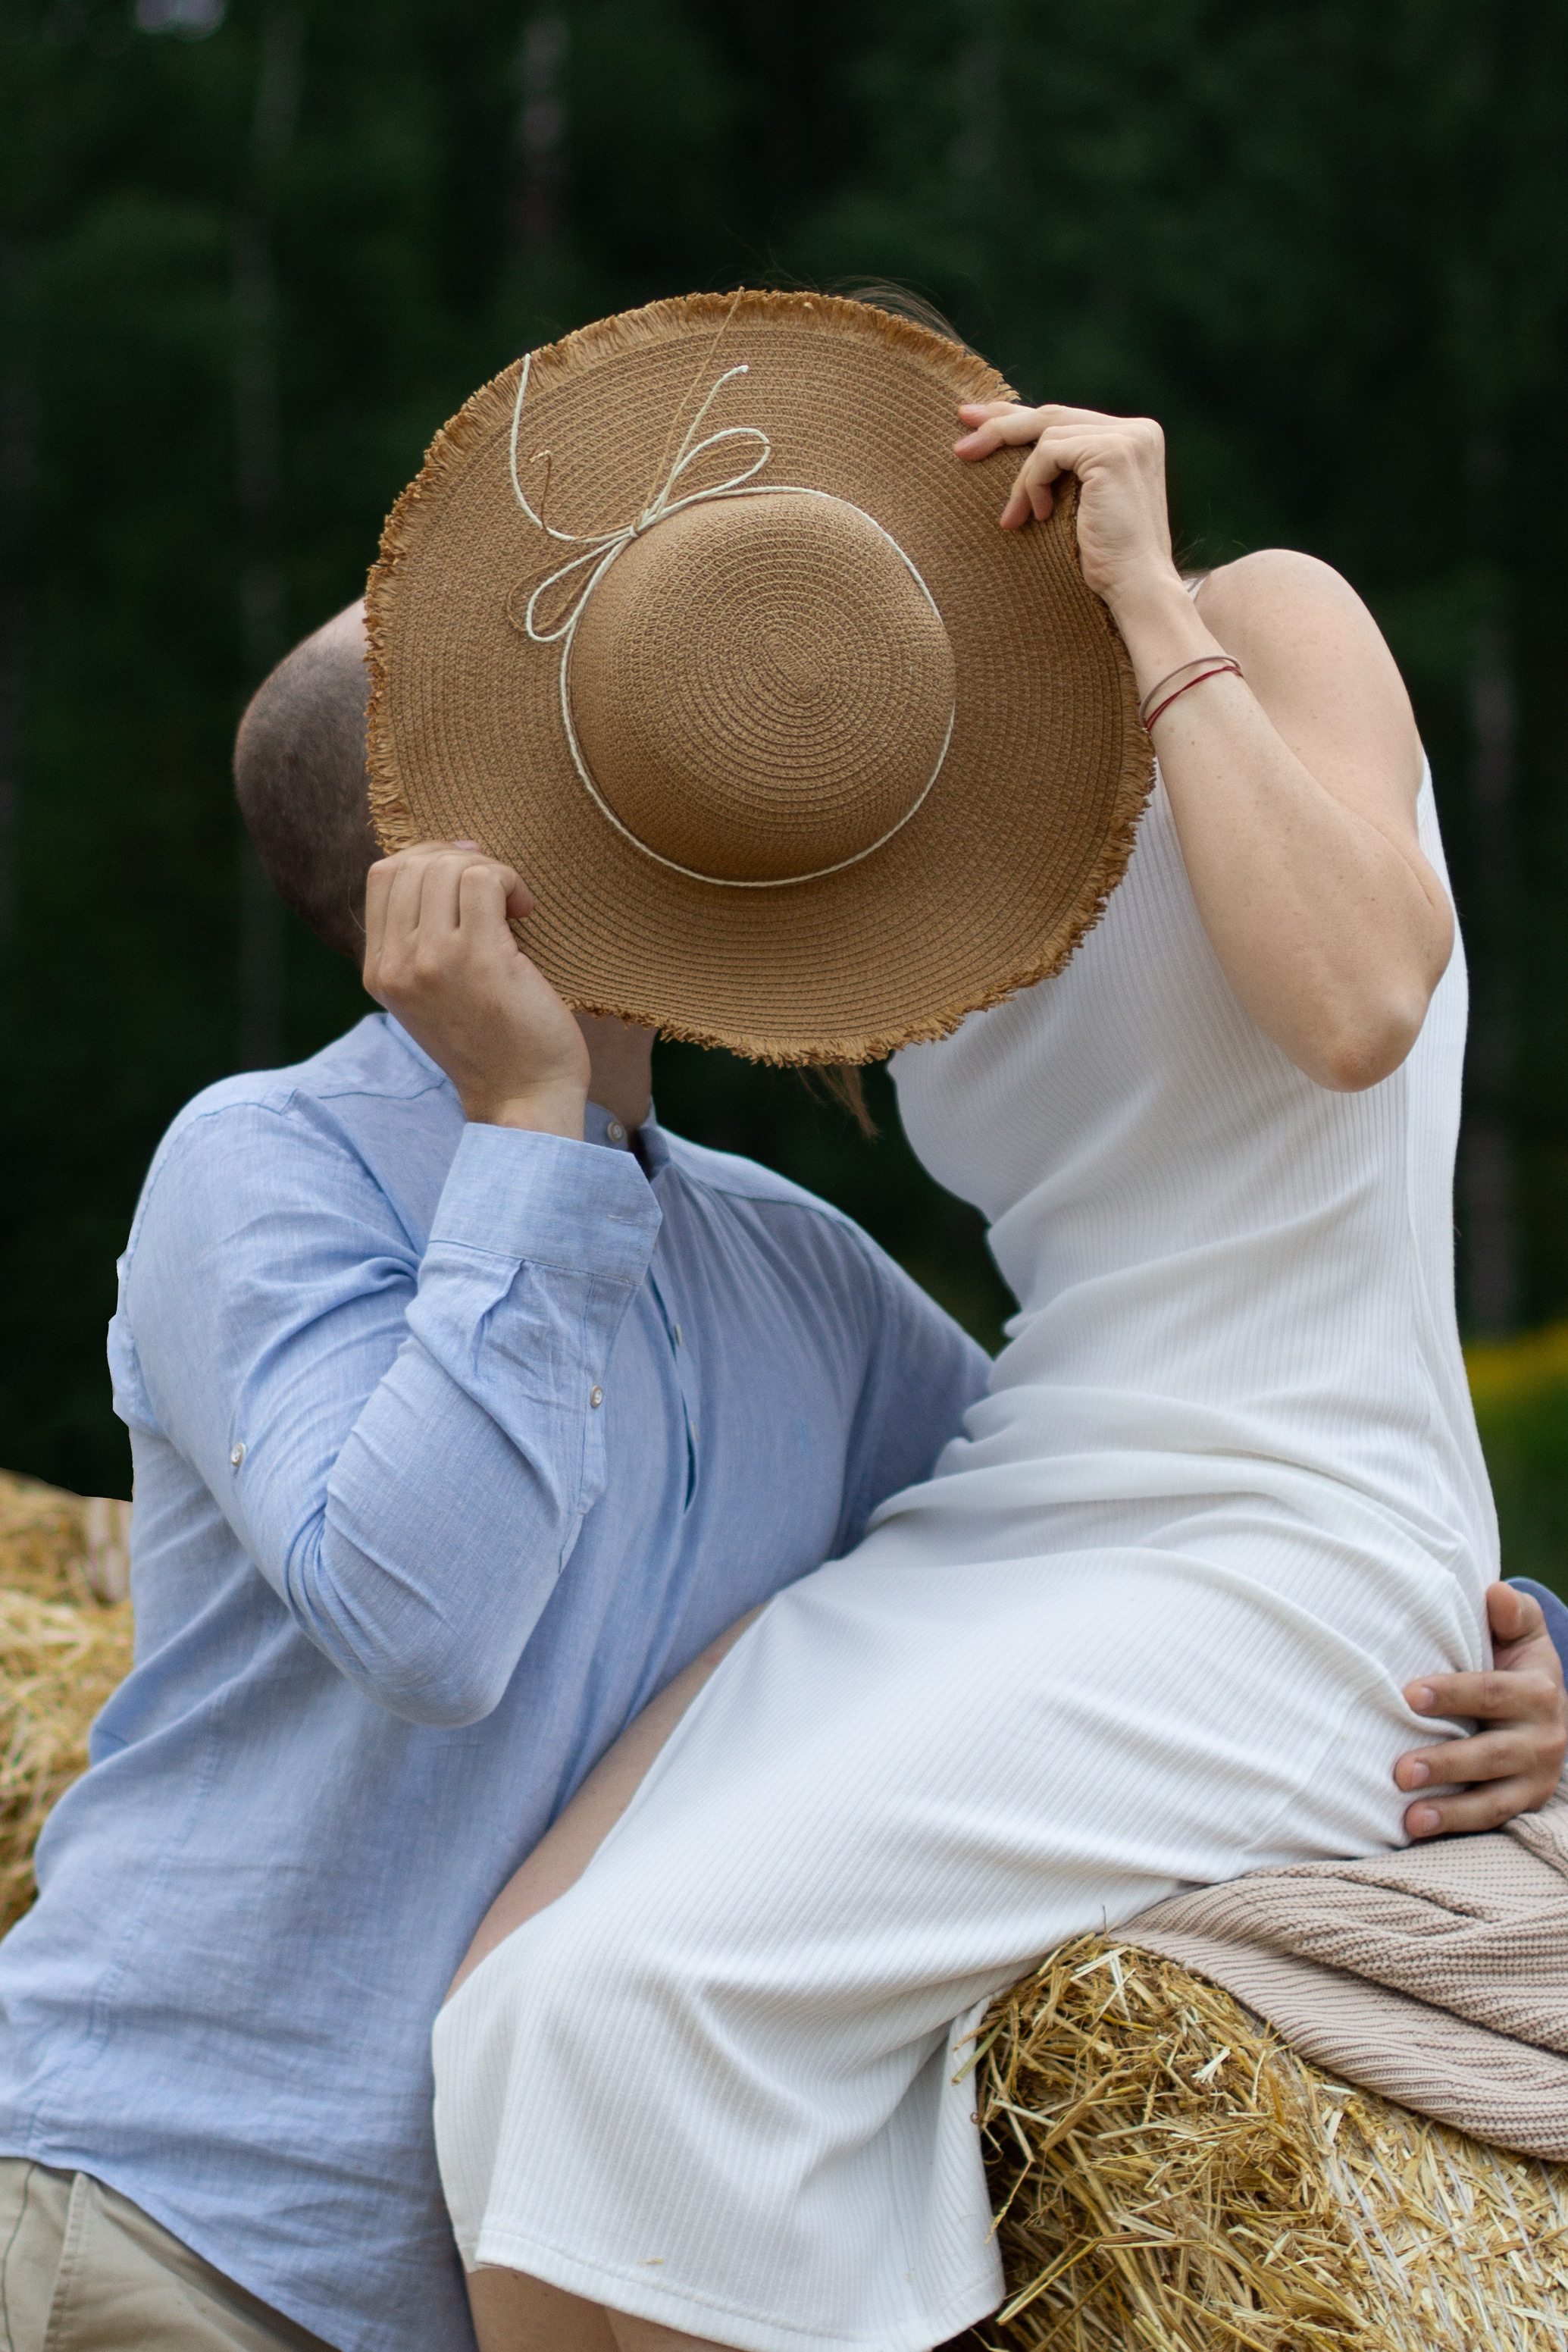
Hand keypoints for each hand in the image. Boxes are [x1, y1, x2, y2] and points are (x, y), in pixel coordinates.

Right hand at [362, 841, 589, 1137]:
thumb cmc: (493, 1045)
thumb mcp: (433, 997)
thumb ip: (420, 944)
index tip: (470, 876)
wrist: (522, 1099)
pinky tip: (526, 909)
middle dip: (461, 860)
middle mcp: (396, 965)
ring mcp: (432, 961)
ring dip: (491, 870)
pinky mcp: (478, 959)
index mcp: (379, 972)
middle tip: (500, 890)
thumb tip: (444, 866)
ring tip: (515, 904)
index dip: (429, 858)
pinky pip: (484, 880)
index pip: (383, 876)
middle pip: (413, 863)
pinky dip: (510, 880)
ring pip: (448, 867)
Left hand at [954, 400, 1181, 619]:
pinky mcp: (1112, 451)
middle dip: (1000, 425)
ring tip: (1012, 518)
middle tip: (961, 445)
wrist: (1134, 588)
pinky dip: (1033, 483)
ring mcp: (1127, 437)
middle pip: (1052, 416)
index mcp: (1133, 437)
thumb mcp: (1081, 503)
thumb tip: (1012, 441)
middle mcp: (1137, 430)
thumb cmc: (1105, 560)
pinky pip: (1049, 453)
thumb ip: (1066, 469)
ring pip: (1046, 436)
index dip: (1017, 416)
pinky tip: (1037, 516)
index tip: (975, 420)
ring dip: (1021, 481)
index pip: (1064, 418)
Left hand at [1395, 1583, 1567, 1838]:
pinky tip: (1418, 1832)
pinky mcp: (1523, 1804)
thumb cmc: (1516, 1662)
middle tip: (1400, 1771)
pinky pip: (1492, 1821)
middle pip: (1492, 1753)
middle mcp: (1544, 1739)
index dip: (1452, 1694)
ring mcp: (1534, 1778)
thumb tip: (1495, 1593)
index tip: (1409, 1695)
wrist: (1546, 1707)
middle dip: (1447, 1762)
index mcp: (1539, 1691)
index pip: (1492, 1693)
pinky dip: (1457, 1829)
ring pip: (1494, 1800)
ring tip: (1410, 1818)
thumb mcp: (1523, 1633)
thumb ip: (1512, 1613)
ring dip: (1451, 1811)